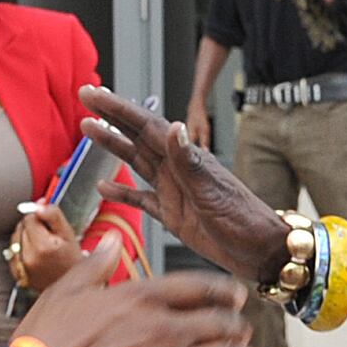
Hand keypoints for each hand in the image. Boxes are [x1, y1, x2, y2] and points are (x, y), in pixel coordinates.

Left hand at [8, 201, 82, 295]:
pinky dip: (21, 250)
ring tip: (42, 247)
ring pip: (15, 238)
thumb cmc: (71, 259)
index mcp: (43, 246)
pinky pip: (12, 252)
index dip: (40, 218)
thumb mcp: (68, 234)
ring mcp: (21, 267)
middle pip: (21, 227)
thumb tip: (38, 204)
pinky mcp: (16, 273)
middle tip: (49, 238)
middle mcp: (29, 258)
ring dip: (26, 238)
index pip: (29, 218)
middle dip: (33, 228)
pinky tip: (35, 255)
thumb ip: (53, 216)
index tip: (49, 225)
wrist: (70, 285)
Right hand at [10, 246, 254, 346]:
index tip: (237, 297)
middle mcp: (166, 331)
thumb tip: (112, 241)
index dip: (226, 291)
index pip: (201, 287)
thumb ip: (97, 264)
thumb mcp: (66, 291)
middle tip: (244, 332)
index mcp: (143, 298)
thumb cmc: (47, 343)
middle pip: (222, 323)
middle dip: (239, 327)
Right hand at [79, 86, 289, 289]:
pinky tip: (104, 188)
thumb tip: (173, 127)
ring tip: (88, 131)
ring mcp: (173, 190)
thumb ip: (190, 162)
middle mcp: (177, 169)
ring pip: (135, 162)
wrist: (261, 251)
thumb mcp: (214, 191)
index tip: (94, 94)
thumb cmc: (245, 221)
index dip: (118, 109)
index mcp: (186, 159)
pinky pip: (141, 199)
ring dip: (113, 146)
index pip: (146, 126)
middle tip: (86, 97)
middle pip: (136, 136)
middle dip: (110, 117)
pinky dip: (121, 193)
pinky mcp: (172, 214)